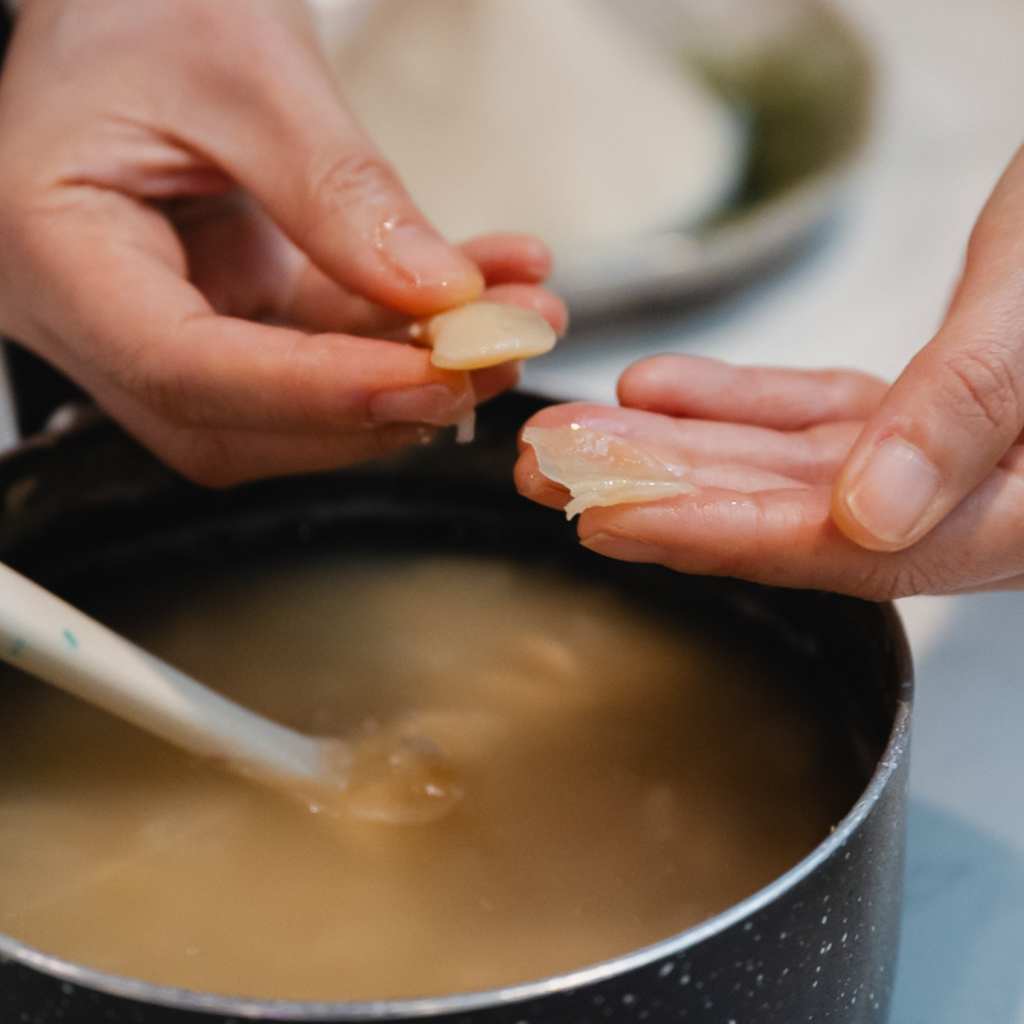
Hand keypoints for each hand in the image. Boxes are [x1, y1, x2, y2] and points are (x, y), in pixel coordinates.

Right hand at [0, 0, 565, 483]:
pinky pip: (315, 355)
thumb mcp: (247, 66)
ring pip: (285, 411)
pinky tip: (478, 296)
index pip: (181, 366)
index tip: (433, 376)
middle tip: (490, 360)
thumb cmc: (145, 4)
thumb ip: (339, 188)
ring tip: (509, 323)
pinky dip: (399, 339)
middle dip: (374, 407)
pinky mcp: (221, 318)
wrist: (131, 2)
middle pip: (234, 420)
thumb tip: (441, 295)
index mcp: (55, 249)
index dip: (314, 391)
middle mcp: (92, 318)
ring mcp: (158, 328)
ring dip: (405, 382)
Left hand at [515, 352, 1023, 598]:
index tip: (607, 520)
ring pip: (786, 462)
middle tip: (551, 475)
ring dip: (679, 446)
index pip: (836, 545)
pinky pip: (816, 414)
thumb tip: (872, 518)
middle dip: (660, 493)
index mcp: (1012, 511)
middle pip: (786, 513)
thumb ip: (965, 414)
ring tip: (580, 432)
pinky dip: (739, 401)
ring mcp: (947, 456)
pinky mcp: (929, 408)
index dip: (713, 535)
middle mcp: (970, 500)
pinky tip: (662, 391)